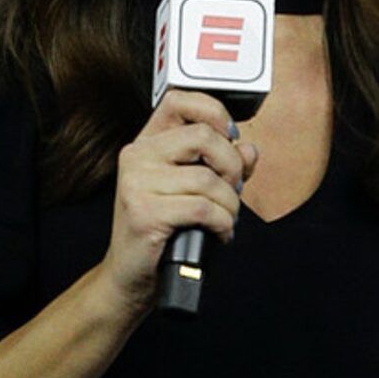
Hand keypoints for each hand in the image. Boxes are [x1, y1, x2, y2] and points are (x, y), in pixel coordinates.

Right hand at [100, 90, 256, 313]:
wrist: (129, 277)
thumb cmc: (163, 230)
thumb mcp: (193, 189)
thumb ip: (224, 164)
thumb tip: (249, 149)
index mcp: (146, 144)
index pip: (179, 100)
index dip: (213, 111)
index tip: (230, 136)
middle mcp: (137, 157)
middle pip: (204, 136)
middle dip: (232, 166)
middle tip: (233, 190)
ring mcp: (136, 185)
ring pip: (208, 178)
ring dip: (230, 204)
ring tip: (225, 218)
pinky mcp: (144, 214)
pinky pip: (203, 208)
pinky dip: (223, 222)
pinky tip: (219, 232)